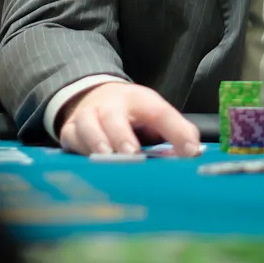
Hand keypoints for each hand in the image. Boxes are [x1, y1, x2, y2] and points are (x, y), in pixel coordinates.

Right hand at [59, 82, 200, 156]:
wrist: (95, 96)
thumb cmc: (131, 113)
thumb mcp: (155, 113)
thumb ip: (176, 131)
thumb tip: (194, 153)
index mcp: (139, 100)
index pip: (159, 112)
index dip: (176, 130)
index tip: (189, 150)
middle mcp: (111, 105)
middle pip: (114, 117)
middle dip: (122, 135)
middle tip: (132, 153)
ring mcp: (87, 117)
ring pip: (87, 126)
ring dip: (97, 143)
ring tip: (107, 158)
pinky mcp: (70, 131)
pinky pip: (70, 140)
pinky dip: (77, 152)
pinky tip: (86, 167)